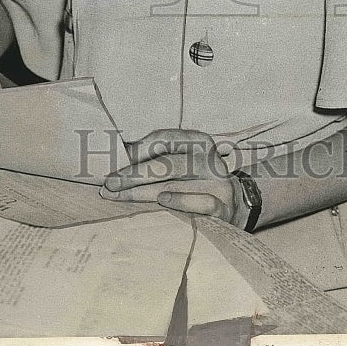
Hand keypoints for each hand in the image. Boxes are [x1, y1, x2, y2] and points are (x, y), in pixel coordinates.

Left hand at [100, 128, 244, 225]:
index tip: (114, 161)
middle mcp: (208, 159)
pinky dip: (181, 201)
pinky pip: (201, 202)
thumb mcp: (183, 163)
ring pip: (177, 181)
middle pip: (167, 162)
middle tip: (109, 183)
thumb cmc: (198, 181)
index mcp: (198, 142)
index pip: (164, 138)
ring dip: (143, 190)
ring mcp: (218, 182)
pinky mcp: (223, 206)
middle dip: (134, 173)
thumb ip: (158, 160)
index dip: (138, 149)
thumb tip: (116, 160)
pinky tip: (162, 201)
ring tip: (119, 194)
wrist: (236, 204)